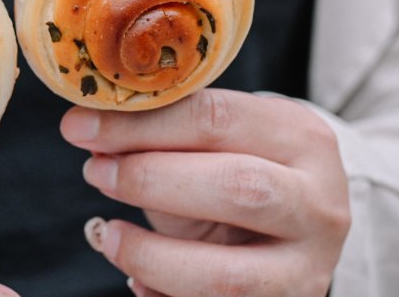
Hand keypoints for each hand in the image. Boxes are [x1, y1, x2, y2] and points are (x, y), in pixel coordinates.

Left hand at [61, 89, 349, 296]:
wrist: (301, 228)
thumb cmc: (244, 170)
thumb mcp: (219, 144)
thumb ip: (166, 138)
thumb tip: (90, 133)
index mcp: (303, 139)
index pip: (216, 119)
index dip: (140, 124)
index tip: (79, 127)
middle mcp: (319, 204)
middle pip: (238, 188)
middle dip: (150, 179)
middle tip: (95, 171)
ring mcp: (308, 269)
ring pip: (228, 276)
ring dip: (152, 255)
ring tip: (107, 234)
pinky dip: (165, 296)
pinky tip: (137, 278)